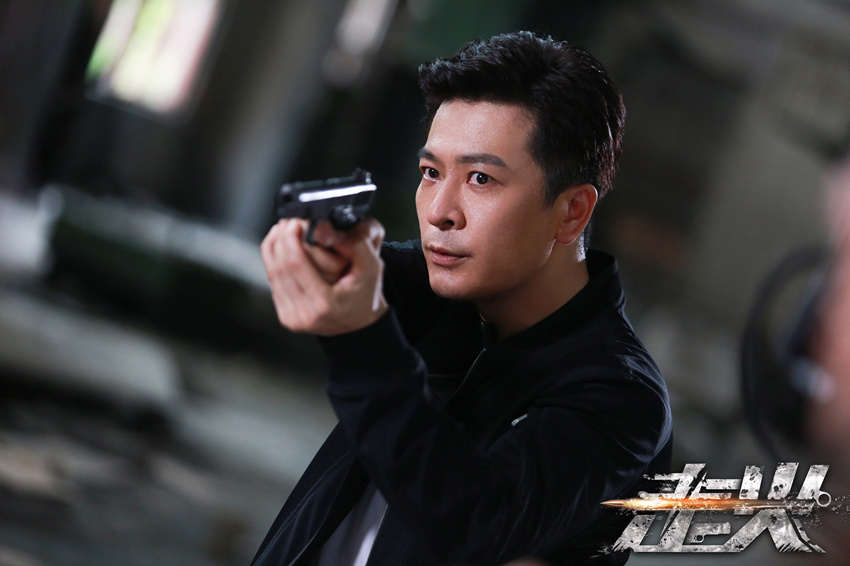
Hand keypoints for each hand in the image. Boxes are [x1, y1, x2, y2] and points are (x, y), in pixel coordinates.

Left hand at [261, 218, 387, 335]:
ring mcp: (292, 317)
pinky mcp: (285, 316)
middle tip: (287, 222)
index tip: (294, 222)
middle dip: (280, 240)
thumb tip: (322, 228)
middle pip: (279, 267)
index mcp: (325, 303)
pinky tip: (280, 249)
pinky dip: (273, 263)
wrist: (360, 324)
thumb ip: (354, 243)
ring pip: (271, 273)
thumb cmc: (365, 293)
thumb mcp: (371, 266)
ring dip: (273, 248)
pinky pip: (273, 283)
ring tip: (281, 231)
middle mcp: (305, 314)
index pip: (295, 264)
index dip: (290, 239)